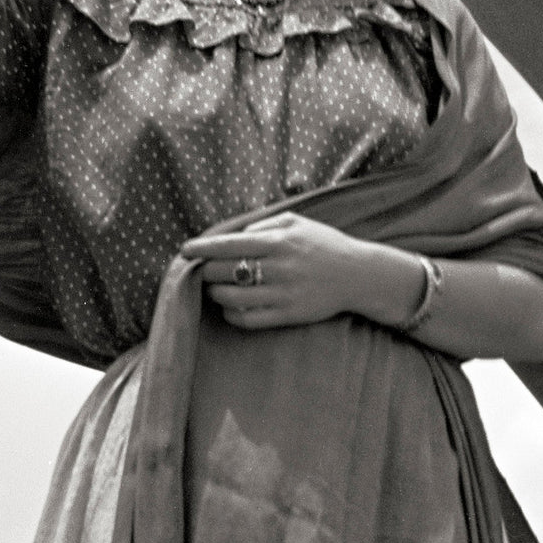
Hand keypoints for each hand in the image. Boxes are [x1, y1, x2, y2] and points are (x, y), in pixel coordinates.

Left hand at [180, 212, 422, 330]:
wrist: (358, 274)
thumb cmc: (323, 244)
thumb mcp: (296, 222)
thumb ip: (263, 226)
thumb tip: (233, 237)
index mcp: (279, 241)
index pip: (229, 245)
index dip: (203, 248)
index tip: (184, 250)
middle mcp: (279, 268)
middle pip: (225, 272)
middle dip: (207, 271)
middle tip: (203, 270)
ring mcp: (283, 294)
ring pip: (232, 298)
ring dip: (216, 293)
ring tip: (216, 288)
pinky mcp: (288, 315)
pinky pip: (248, 319)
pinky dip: (232, 314)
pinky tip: (231, 307)